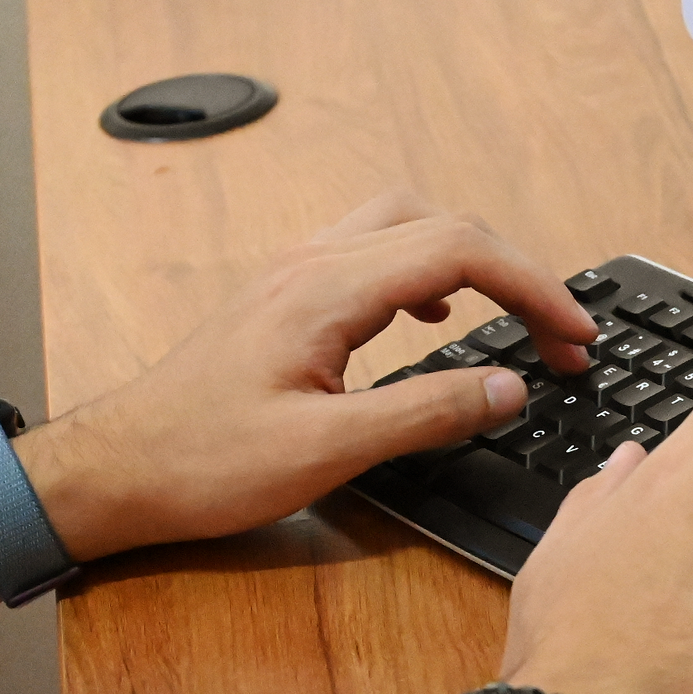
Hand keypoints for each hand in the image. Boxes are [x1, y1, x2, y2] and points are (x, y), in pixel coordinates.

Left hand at [26, 193, 596, 561]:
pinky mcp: (284, 296)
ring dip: (473, 261)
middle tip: (561, 339)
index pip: (460, 251)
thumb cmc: (204, 463)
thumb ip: (428, 413)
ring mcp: (293, 273)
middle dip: (517, 274)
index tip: (577, 338)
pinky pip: (372, 250)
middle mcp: (310, 263)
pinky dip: (426, 271)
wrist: (116, 469)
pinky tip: (434, 318)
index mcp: (326, 291)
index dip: (535, 288)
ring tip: (512, 318)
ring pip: (406, 224)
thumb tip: (508, 388)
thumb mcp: (330, 451)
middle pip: (442, 224)